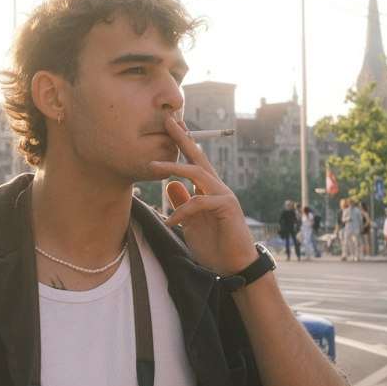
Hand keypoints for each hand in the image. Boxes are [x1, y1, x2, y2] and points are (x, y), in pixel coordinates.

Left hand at [148, 114, 257, 275]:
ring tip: (152, 167)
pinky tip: (170, 222)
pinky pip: (199, 202)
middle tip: (168, 120)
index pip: (193, 162)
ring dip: (174, 168)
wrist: (234, 265)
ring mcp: (224, 195)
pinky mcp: (227, 206)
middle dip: (183, 138)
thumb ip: (183, 203)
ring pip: (197, 173)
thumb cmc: (214, 245)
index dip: (182, 143)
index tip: (170, 125)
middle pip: (198, 157)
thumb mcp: (192, 222)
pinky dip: (182, 211)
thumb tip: (171, 184)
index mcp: (208, 189)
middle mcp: (217, 187)